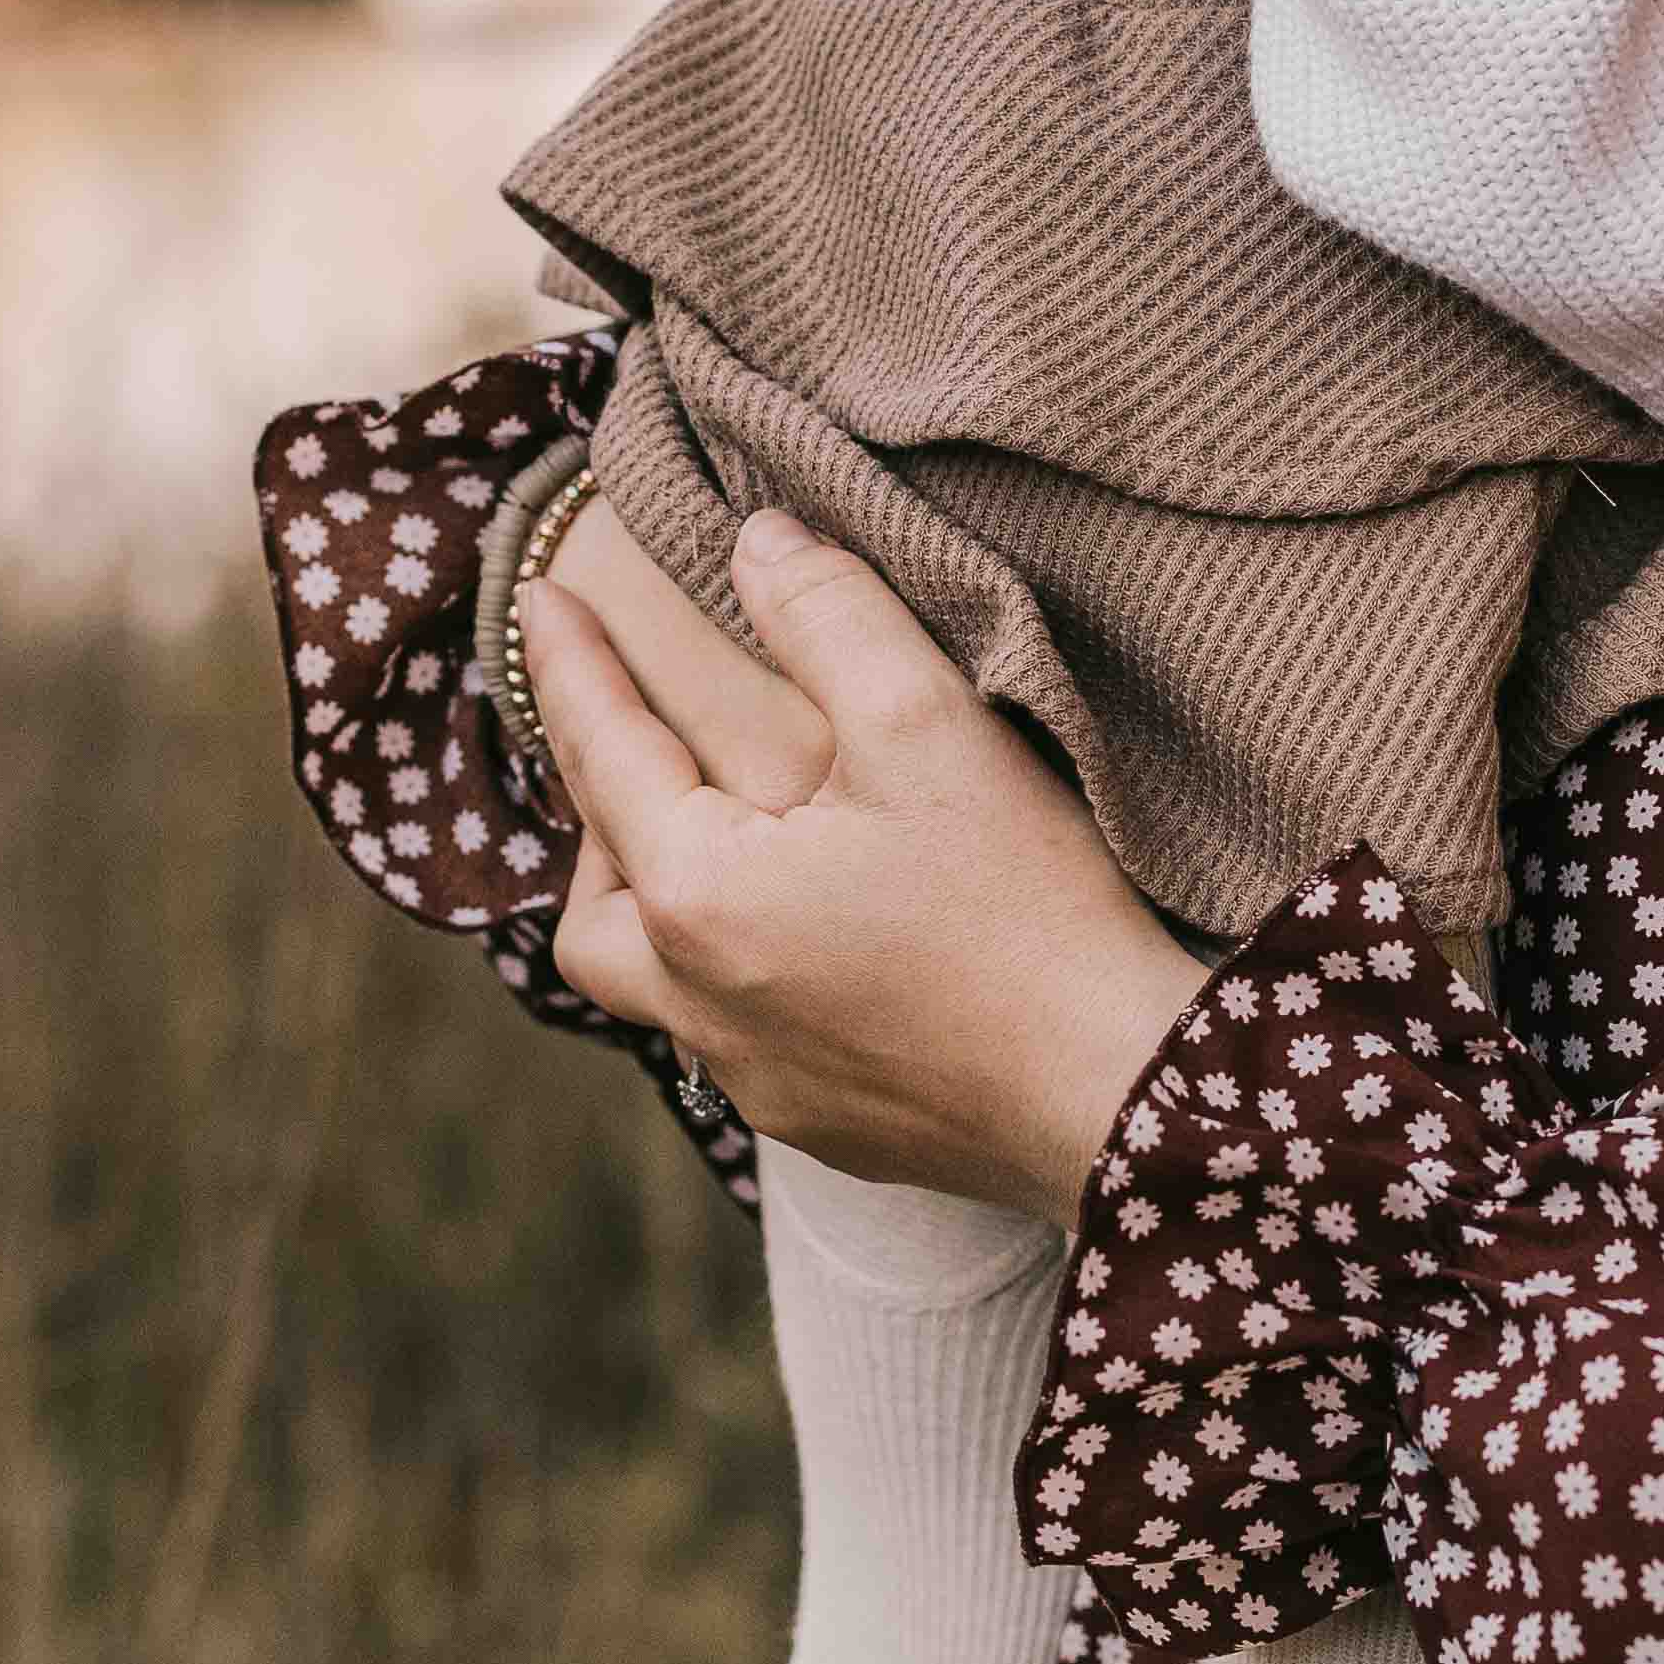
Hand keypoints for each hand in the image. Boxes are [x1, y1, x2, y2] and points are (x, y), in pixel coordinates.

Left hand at [521, 508, 1212, 1227]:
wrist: (1122, 1094)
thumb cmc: (1025, 912)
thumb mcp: (928, 726)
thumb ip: (829, 615)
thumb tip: (758, 538)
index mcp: (701, 899)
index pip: (603, 756)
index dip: (568, 666)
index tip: (542, 600)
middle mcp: (701, 1007)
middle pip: (589, 917)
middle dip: (594, 826)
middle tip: (633, 754)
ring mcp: (760, 1081)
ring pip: (654, 994)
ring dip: (657, 914)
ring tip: (713, 848)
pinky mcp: (826, 1124)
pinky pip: (735, 1046)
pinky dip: (738, 978)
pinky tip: (806, 943)